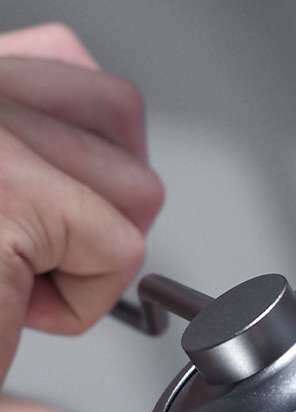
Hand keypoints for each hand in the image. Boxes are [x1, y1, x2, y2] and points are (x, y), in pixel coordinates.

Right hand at [0, 23, 162, 380]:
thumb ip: (27, 145)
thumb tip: (107, 154)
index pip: (73, 68)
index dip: (88, 156)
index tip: (52, 214)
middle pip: (121, 115)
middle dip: (101, 205)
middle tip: (31, 254)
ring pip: (133, 185)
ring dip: (92, 253)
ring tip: (17, 279)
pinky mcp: (10, 203)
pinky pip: (117, 251)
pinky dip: (84, 302)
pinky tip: (18, 309)